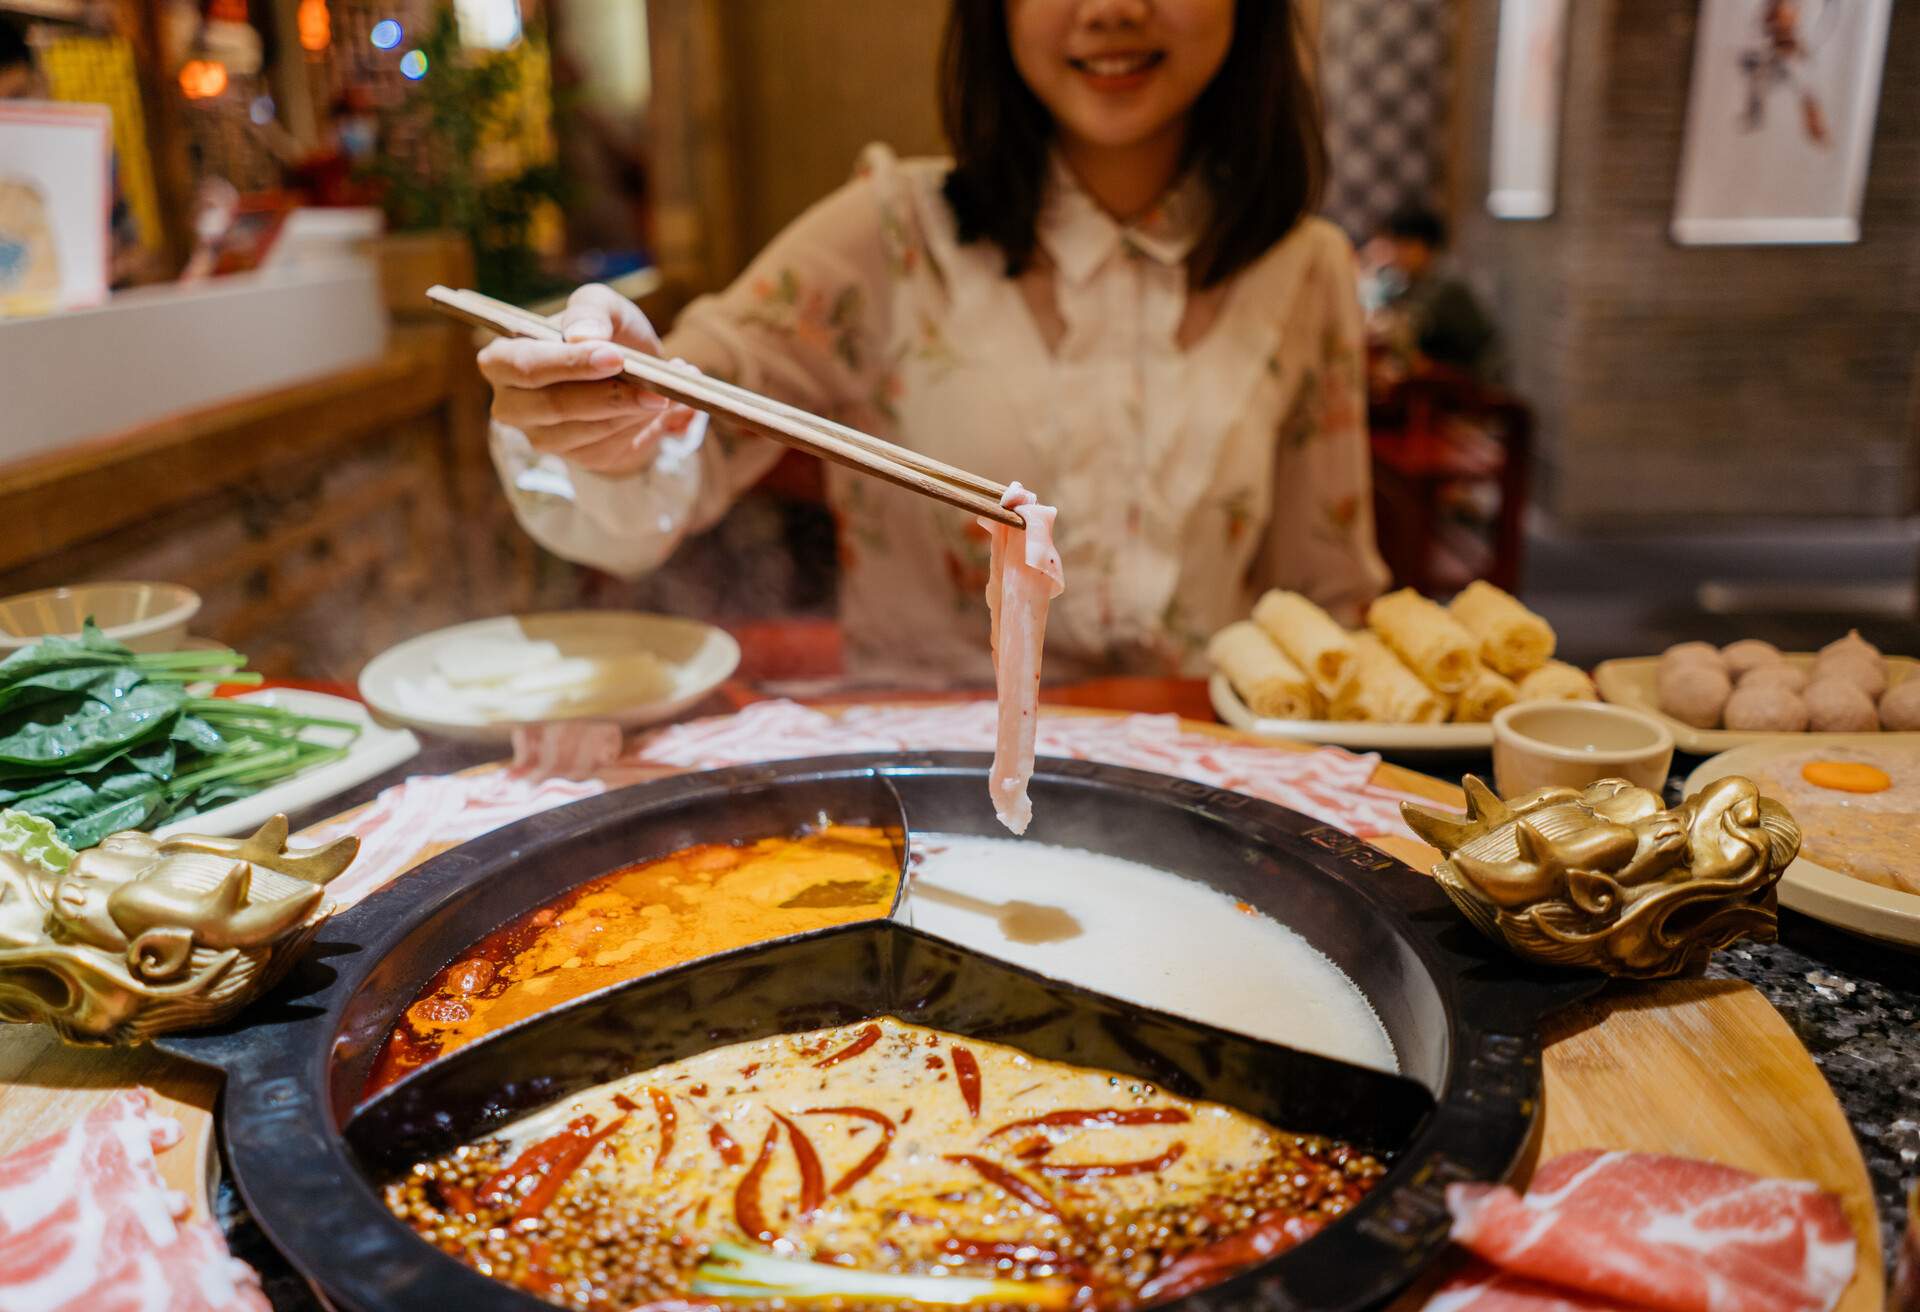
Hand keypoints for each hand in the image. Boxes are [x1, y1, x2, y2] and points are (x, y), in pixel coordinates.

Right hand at [476, 283, 696, 475]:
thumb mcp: (600, 306)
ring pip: (587, 431)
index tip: (615, 357)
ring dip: (632, 412)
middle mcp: (513, 404)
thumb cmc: (604, 331)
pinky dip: (641, 426)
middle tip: (655, 387)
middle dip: (609, 396)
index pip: (524, 365)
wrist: (633, 368)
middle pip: (554, 406)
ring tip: (666, 392)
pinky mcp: (577, 458)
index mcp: (503, 359)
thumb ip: (590, 310)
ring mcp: (542, 437)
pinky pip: (609, 446)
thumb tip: (581, 336)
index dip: (569, 363)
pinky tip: (663, 408)